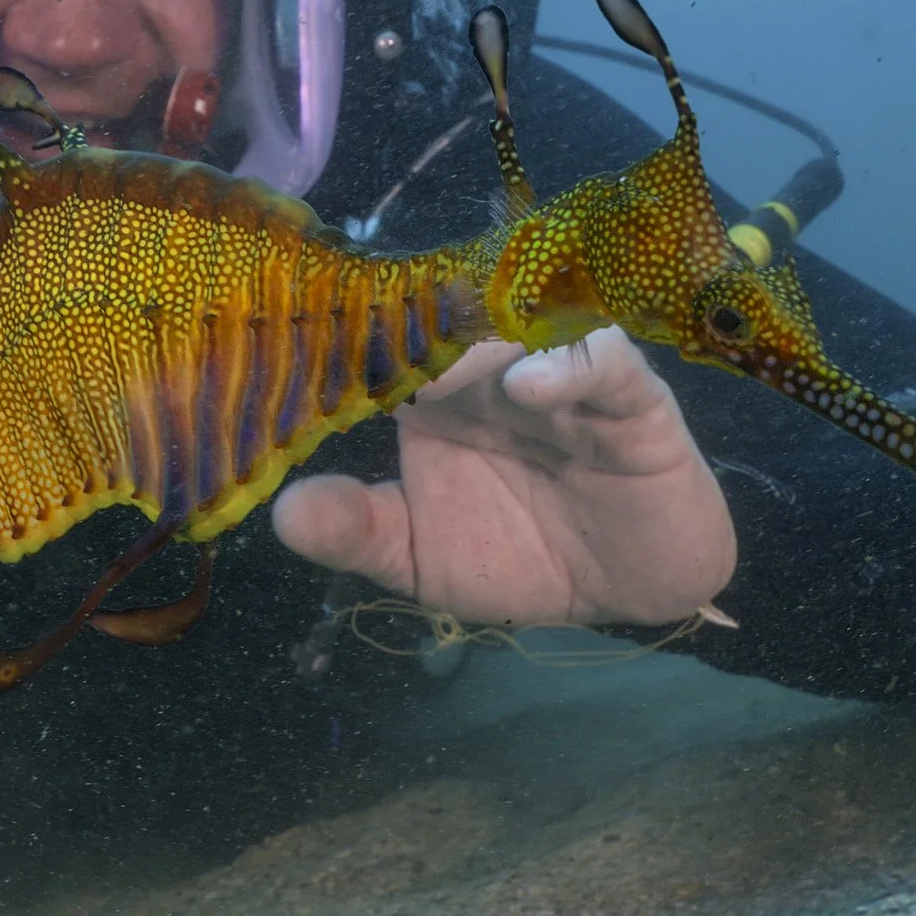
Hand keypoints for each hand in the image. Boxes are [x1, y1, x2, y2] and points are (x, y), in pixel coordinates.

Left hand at [274, 326, 735, 626]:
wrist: (632, 590)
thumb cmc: (519, 555)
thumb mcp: (423, 558)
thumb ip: (359, 532)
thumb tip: (283, 515)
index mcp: (433, 399)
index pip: (380, 348)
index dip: (339, 347)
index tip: (287, 357)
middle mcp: (491, 373)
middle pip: (441, 325)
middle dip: (400, 333)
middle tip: (354, 346)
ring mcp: (559, 378)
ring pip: (517, 330)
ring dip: (475, 345)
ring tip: (438, 374)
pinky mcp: (631, 397)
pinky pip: (602, 361)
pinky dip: (567, 365)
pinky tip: (530, 387)